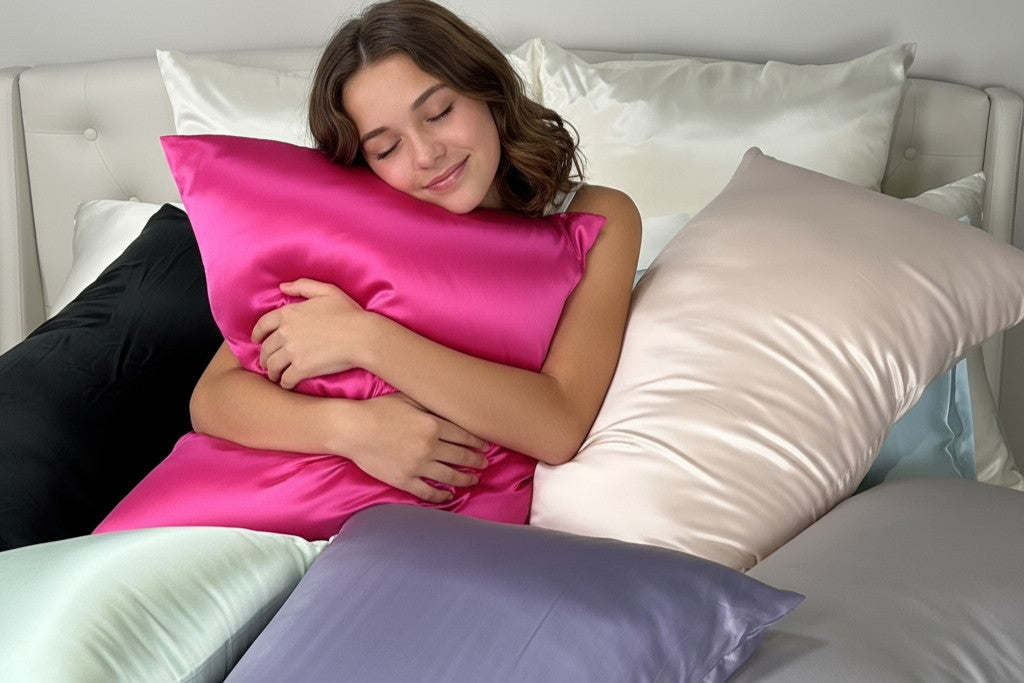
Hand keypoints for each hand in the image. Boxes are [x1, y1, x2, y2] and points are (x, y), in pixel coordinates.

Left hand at [252, 278, 363, 388]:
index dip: (256, 334)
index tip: (256, 341)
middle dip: (264, 356)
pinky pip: (286, 379)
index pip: (263, 325)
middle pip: (266, 348)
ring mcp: (292, 352)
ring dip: (272, 372)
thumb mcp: (327, 291)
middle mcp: (285, 333)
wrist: (361, 336)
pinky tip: (287, 383)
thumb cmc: (348, 313)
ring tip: (276, 376)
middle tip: (267, 362)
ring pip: (272, 365)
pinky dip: (284, 382)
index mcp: (289, 313)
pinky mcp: (301, 368)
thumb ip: (303, 286)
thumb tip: (282, 287)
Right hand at [343, 393, 491, 502]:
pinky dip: (440, 496)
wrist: (352, 429)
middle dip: (477, 461)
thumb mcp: (408, 398)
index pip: (465, 436)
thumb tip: (449, 407)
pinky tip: (448, 496)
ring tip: (474, 479)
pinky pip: (427, 492)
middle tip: (485, 463)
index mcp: (433, 425)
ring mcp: (417, 466)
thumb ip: (431, 405)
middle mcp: (429, 447)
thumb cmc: (378, 409)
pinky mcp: (404, 480)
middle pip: (461, 456)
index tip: (486, 446)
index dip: (478, 442)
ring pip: (449, 476)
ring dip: (465, 479)